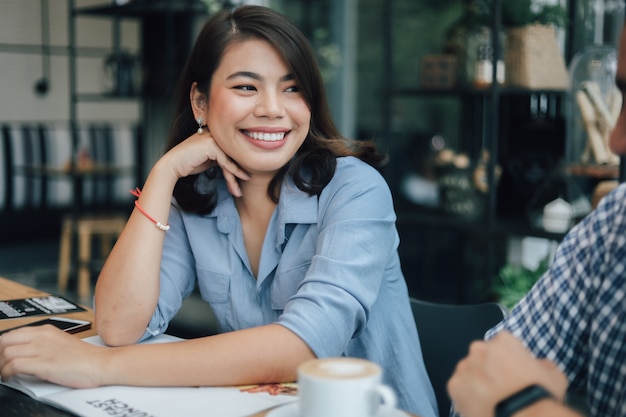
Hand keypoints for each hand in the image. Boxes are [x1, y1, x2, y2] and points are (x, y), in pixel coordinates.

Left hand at [0, 325, 106, 387]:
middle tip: (2, 365)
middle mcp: (42, 337)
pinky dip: (7, 373)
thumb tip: (25, 353)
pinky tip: (11, 378)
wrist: (101, 364)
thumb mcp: (61, 343)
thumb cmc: (85, 358)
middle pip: (5, 341)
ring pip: (6, 353)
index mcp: (47, 330)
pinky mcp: (44, 364)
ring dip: (1, 366)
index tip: (2, 356)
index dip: (3, 346)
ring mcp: (43, 349)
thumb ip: (43, 345)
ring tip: (5, 374)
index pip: (12, 333)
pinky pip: (14, 365)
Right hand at [164, 131, 249, 196]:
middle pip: (232, 155)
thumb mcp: (209, 159)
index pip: (230, 151)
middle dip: (237, 174)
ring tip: (238, 192)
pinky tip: (235, 185)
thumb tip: (237, 163)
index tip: (242, 180)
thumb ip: (221, 157)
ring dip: (234, 178)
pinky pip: (226, 162)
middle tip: (239, 190)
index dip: (236, 166)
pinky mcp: (211, 145)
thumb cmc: (188, 163)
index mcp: (214, 133)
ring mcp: (213, 137)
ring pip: (230, 160)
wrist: (172, 165)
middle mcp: (215, 133)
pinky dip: (231, 174)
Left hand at [447, 332, 567, 416]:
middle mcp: (480, 348)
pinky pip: (459, 389)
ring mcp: (465, 366)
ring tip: (491, 400)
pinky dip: (466, 397)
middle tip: (500, 389)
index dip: (507, 362)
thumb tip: (540, 364)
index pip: (501, 346)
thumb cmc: (540, 395)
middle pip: (482, 357)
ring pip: (468, 373)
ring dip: (476, 382)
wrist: (524, 416)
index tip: (512, 374)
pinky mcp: (454, 385)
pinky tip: (481, 406)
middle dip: (489, 370)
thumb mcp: (554, 375)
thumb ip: (543, 364)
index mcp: (503, 341)